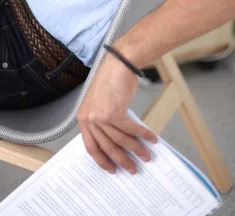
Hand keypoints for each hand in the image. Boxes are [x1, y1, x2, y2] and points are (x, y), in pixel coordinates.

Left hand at [77, 53, 157, 173]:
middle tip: (132, 169)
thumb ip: (105, 122)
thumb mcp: (101, 103)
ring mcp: (100, 116)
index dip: (102, 160)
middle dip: (121, 160)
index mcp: (83, 118)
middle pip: (106, 147)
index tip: (112, 169)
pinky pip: (130, 129)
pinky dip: (142, 135)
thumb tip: (120, 142)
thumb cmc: (110, 81)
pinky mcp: (113, 112)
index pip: (91, 146)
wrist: (117, 64)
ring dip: (135, 149)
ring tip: (146, 156)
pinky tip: (151, 139)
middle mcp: (89, 118)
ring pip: (119, 140)